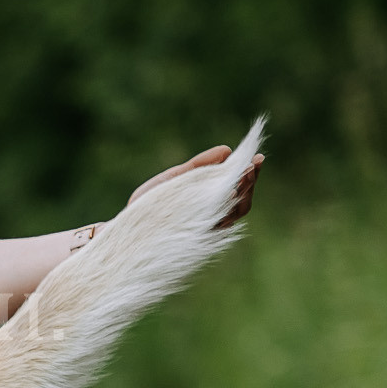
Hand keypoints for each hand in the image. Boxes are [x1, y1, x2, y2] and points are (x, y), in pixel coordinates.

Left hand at [128, 144, 262, 228]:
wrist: (128, 223)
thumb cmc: (152, 201)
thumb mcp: (176, 177)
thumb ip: (200, 165)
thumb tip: (226, 150)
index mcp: (212, 201)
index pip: (240, 187)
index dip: (251, 172)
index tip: (258, 157)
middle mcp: (214, 216)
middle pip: (244, 200)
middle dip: (250, 181)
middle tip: (251, 165)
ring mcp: (208, 228)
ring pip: (237, 211)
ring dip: (244, 193)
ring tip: (242, 175)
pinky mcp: (199, 237)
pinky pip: (220, 225)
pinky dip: (227, 209)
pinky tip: (229, 194)